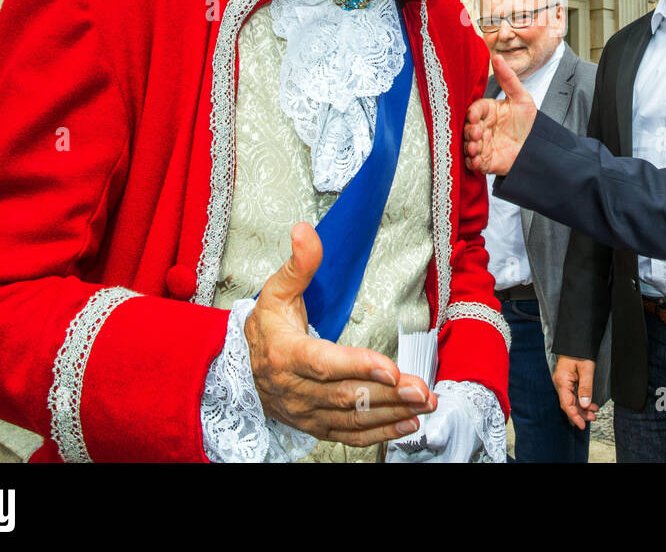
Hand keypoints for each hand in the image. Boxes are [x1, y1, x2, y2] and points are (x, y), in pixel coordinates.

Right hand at [244, 222, 436, 446]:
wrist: (239, 371)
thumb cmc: (264, 329)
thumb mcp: (275, 292)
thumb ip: (298, 265)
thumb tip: (304, 231)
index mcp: (287, 355)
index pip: (325, 364)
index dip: (359, 367)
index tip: (392, 369)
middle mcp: (296, 390)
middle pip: (347, 395)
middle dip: (389, 394)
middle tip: (422, 389)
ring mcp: (307, 412)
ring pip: (353, 417)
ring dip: (393, 414)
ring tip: (425, 404)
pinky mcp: (316, 426)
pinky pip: (350, 435)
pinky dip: (381, 433)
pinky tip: (408, 425)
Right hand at [463, 53, 537, 174]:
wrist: (537, 147)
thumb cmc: (528, 122)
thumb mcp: (521, 98)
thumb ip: (509, 79)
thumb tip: (497, 57)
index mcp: (488, 111)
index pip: (475, 109)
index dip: (473, 113)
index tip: (474, 116)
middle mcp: (481, 127)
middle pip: (467, 127)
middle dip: (469, 130)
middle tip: (475, 132)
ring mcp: (481, 144)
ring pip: (467, 144)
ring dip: (468, 146)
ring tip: (475, 147)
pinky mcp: (484, 160)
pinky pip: (472, 161)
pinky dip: (472, 161)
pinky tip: (477, 160)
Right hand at [553, 356, 598, 429]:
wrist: (575, 341)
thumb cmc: (580, 351)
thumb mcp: (586, 369)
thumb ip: (586, 387)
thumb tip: (585, 404)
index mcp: (562, 381)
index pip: (567, 404)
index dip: (574, 416)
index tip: (581, 425)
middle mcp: (560, 383)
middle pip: (569, 404)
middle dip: (580, 413)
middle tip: (593, 418)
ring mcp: (563, 382)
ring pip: (571, 401)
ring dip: (582, 408)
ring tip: (594, 413)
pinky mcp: (567, 381)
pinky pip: (573, 395)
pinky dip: (581, 401)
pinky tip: (590, 404)